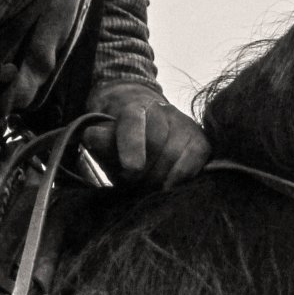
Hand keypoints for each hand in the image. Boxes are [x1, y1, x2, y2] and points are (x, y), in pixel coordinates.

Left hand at [83, 82, 209, 188]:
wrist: (145, 127)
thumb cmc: (120, 138)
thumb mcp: (105, 139)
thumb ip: (101, 140)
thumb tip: (93, 136)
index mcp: (133, 106)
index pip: (132, 121)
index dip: (132, 143)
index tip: (131, 167)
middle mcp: (162, 110)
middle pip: (155, 143)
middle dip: (142, 172)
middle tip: (133, 185)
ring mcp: (183, 123)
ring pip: (174, 154)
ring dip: (158, 179)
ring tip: (147, 187)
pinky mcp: (200, 139)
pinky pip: (195, 159)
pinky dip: (181, 176)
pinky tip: (169, 185)